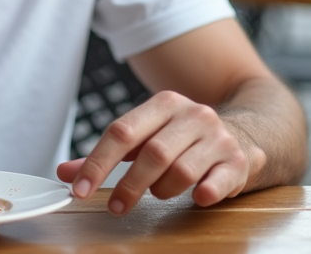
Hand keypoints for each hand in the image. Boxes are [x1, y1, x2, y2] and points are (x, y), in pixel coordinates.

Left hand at [57, 91, 251, 213]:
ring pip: (181, 169)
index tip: (79, 188)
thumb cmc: (183, 138)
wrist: (245, 133)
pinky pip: (219, 180)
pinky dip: (206, 191)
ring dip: (163, 189)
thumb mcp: (145, 136)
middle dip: (129, 185)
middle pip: (152, 152)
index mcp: (163, 104)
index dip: (97, 162)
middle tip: (116, 207)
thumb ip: (106, 154)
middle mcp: (192, 115)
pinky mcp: (237, 161)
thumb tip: (65, 172)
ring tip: (159, 192)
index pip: (121, 131)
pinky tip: (197, 197)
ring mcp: (217, 137)